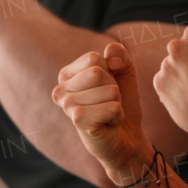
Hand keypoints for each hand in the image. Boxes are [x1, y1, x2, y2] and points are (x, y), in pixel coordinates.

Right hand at [53, 42, 152, 182]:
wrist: (126, 135)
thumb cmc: (122, 101)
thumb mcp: (125, 70)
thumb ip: (119, 54)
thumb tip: (109, 52)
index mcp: (67, 75)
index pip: (93, 58)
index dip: (111, 70)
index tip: (107, 85)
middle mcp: (61, 90)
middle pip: (98, 72)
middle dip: (113, 86)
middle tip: (109, 101)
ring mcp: (67, 106)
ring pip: (108, 89)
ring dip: (116, 102)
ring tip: (107, 112)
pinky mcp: (78, 121)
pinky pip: (112, 107)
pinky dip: (118, 114)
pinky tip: (108, 123)